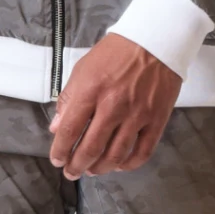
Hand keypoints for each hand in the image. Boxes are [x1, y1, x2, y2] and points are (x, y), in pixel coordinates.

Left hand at [49, 35, 180, 179]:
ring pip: (115, 155)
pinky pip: (142, 151)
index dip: (60, 150)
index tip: (57, 160)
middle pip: (91, 148)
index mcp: (91, 91)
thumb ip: (68, 99)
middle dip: (77, 165)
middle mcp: (113, 106)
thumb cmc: (115, 53)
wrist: (155, 41)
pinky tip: (119, 165)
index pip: (70, 130)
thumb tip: (57, 127)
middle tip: (71, 173)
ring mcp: (137, 115)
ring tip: (92, 171)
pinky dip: (129, 164)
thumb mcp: (83, 69)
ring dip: (100, 168)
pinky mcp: (157, 119)